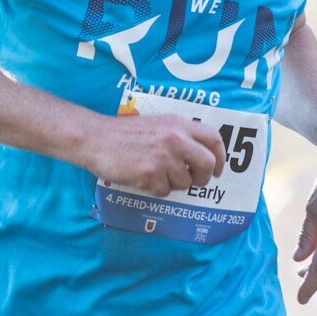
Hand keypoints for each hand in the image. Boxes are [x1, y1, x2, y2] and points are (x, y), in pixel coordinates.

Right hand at [88, 113, 226, 196]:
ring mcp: (164, 156)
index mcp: (179, 124)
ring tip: (154, 173)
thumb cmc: (124, 133)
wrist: (96, 138)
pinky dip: (155, 189)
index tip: (217, 169)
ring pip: (185, 182)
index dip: (220, 157)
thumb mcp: (158, 124)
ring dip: (172, 184)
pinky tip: (142, 178)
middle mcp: (175, 138)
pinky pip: (164, 191)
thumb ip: (180, 135)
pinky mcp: (151, 173)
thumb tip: (201, 156)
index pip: (214, 139)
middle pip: (207, 164)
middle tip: (194, 181)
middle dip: (203, 177)